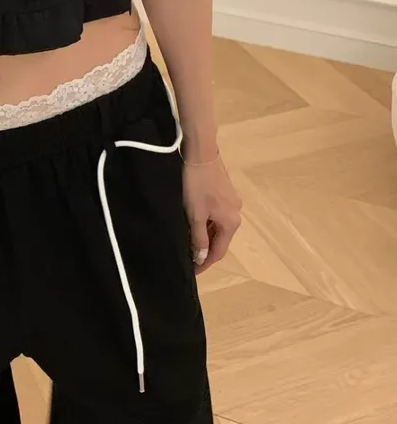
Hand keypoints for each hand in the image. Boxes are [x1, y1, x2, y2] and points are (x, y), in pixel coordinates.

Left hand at [181, 153, 241, 273]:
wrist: (200, 152)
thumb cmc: (195, 185)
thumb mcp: (195, 215)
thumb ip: (199, 238)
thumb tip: (202, 257)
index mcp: (231, 222)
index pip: (219, 251)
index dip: (205, 263)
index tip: (192, 271)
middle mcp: (236, 213)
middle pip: (220, 238)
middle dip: (205, 249)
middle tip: (188, 258)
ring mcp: (232, 201)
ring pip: (218, 226)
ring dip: (205, 235)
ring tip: (188, 242)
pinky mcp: (225, 191)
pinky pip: (216, 214)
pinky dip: (206, 222)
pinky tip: (193, 221)